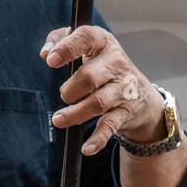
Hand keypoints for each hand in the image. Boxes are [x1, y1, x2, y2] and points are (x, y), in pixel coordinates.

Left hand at [41, 25, 164, 156]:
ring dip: (75, 113)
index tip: (50, 61)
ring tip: (59, 119)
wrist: (141, 94)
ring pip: (97, 103)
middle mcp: (117, 64)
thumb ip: (61, 40)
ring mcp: (123, 90)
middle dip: (71, 89)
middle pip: (89, 77)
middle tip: (65, 96)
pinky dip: (98, 139)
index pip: (86, 38)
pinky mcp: (125, 112)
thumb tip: (45, 53)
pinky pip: (110, 126)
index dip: (67, 48)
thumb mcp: (88, 46)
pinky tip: (87, 148)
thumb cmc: (104, 65)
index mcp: (104, 42)